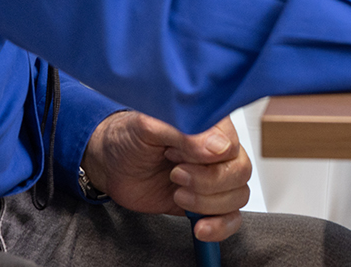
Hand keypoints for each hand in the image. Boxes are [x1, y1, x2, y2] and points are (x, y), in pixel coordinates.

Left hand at [80, 111, 249, 242]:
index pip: (232, 144)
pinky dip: (220, 227)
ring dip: (207, 203)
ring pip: (237, 196)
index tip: (176, 156)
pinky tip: (200, 227)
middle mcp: (217, 150)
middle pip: (240, 172)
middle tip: (176, 176)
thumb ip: (186, 131)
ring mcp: (213, 177)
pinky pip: (231, 219)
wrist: (111, 164)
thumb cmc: (129, 136)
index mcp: (210, 124)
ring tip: (178, 194)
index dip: (207, 158)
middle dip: (207, 182)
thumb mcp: (149, 125)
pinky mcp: (206, 203)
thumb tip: (220, 147)